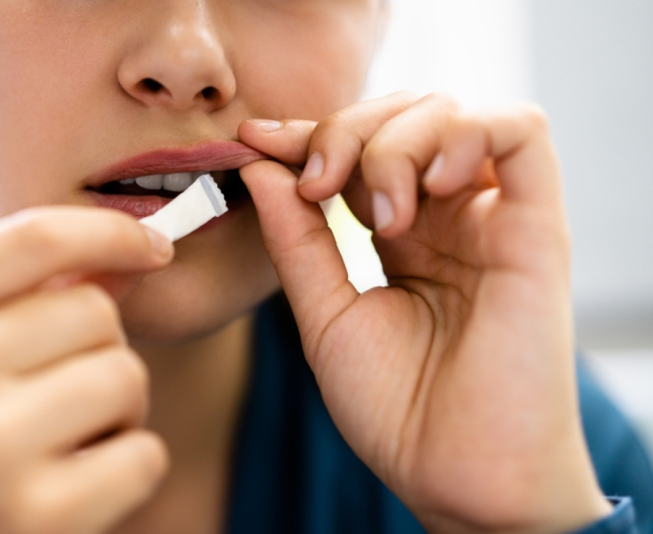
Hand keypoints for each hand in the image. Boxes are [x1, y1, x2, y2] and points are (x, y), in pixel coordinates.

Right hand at [0, 207, 173, 533]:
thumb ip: (21, 297)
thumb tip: (130, 252)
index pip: (33, 238)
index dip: (111, 231)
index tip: (154, 246)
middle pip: (93, 310)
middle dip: (98, 349)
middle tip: (55, 398)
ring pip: (125, 375)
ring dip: (117, 410)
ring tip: (61, 443)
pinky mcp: (34, 517)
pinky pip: (145, 454)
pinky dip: (129, 469)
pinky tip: (76, 490)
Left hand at [239, 92, 611, 533]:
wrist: (455, 477)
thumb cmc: (395, 409)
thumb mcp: (324, 315)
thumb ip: (297, 239)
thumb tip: (261, 165)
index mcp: (405, 235)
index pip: (359, 150)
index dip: (307, 133)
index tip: (254, 139)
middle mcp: (450, 218)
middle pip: (404, 117)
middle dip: (346, 130)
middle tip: (315, 182)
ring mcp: (494, 218)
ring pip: (453, 114)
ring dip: (395, 142)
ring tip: (377, 214)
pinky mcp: (538, 228)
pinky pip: (522, 132)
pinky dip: (465, 134)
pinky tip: (427, 188)